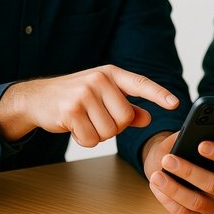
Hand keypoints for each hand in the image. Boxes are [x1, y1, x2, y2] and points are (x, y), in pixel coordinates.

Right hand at [0, 65, 179, 146]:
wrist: (38, 98)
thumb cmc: (75, 96)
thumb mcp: (102, 95)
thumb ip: (127, 106)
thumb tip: (148, 117)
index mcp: (111, 74)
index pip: (140, 83)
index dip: (159, 94)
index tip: (175, 103)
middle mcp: (99, 79)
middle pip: (125, 118)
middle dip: (114, 126)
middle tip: (96, 118)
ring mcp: (84, 93)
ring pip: (109, 131)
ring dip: (98, 134)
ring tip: (84, 121)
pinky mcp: (71, 110)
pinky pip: (92, 139)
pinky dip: (85, 140)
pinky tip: (74, 127)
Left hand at [144, 132, 213, 213]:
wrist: (180, 174)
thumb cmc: (189, 155)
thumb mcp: (190, 143)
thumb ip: (189, 139)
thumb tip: (182, 137)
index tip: (200, 145)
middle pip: (212, 184)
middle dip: (188, 171)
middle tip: (168, 160)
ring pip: (197, 202)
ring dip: (174, 189)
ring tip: (156, 176)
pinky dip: (168, 201)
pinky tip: (157, 188)